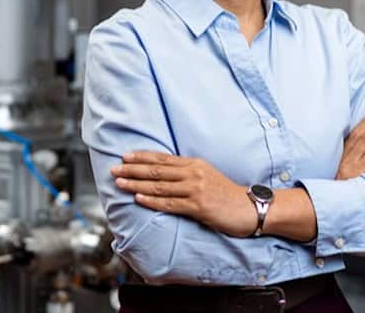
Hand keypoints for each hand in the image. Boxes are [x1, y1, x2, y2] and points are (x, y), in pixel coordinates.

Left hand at [110, 152, 256, 237]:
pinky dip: (152, 201)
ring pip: (159, 186)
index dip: (142, 157)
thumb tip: (163, 173)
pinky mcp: (198, 206)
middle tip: (114, 169)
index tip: (124, 156)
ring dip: (137, 185)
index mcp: (194, 164)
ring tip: (120, 184)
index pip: (162, 159)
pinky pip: (169, 204)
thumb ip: (186, 173)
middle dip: (133, 170)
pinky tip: (139, 199)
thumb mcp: (206, 175)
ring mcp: (195, 189)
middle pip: (156, 170)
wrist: (249, 207)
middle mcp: (193, 173)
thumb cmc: (226, 194)